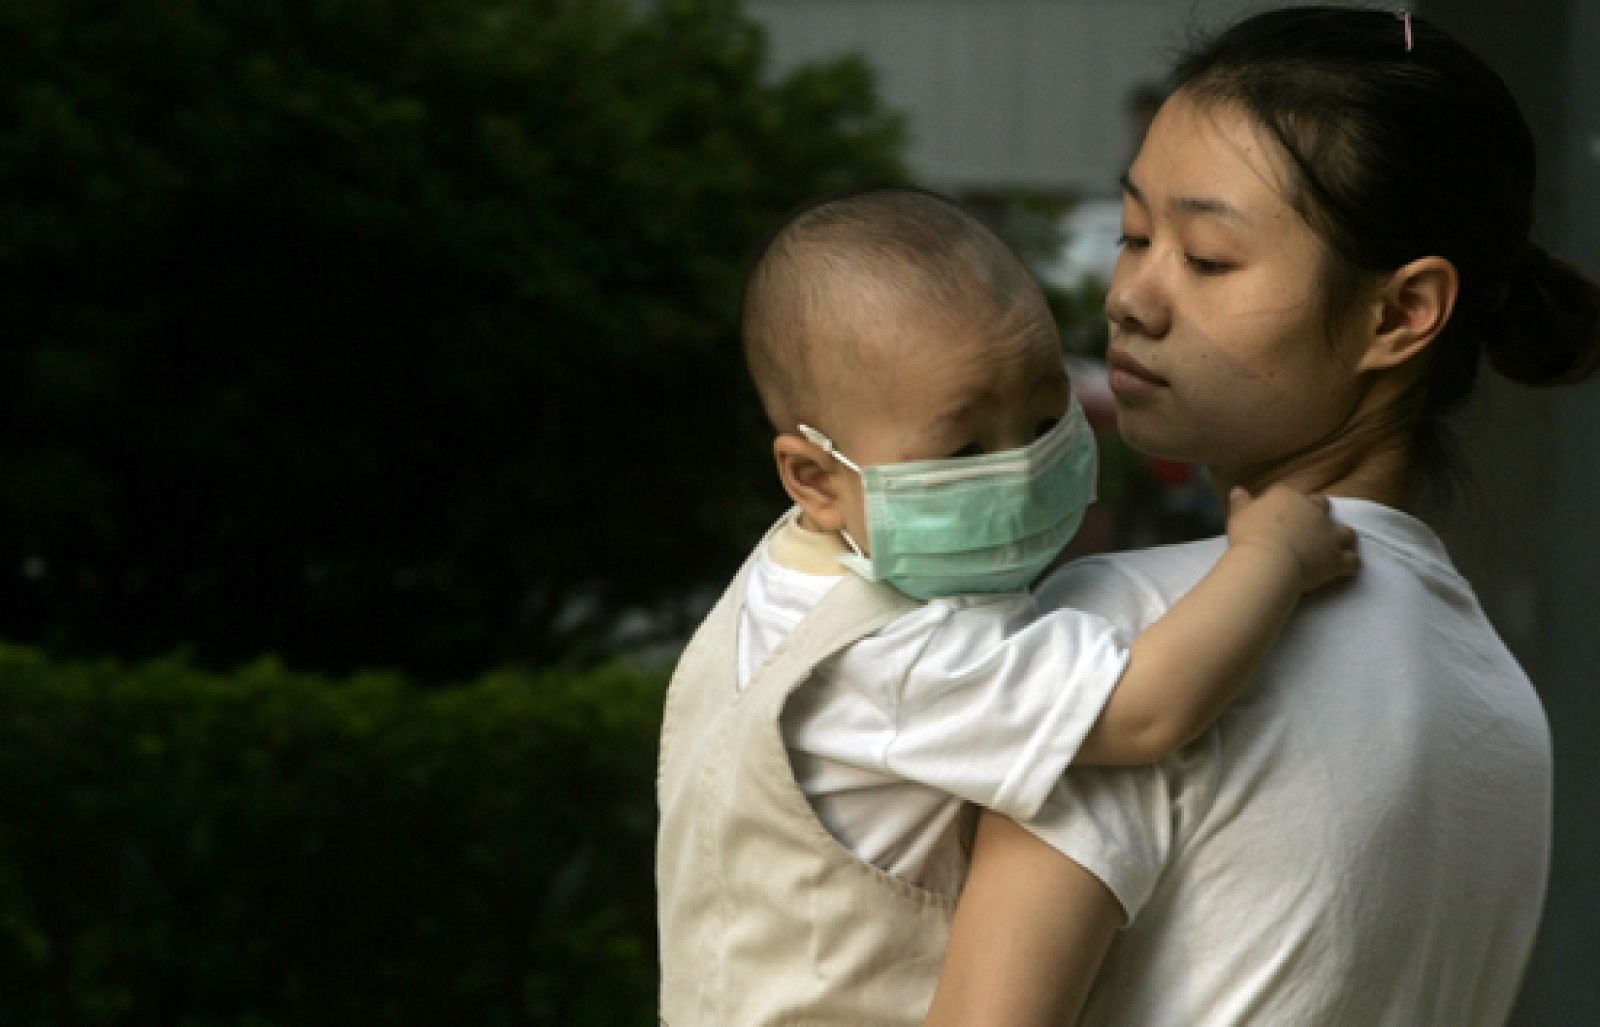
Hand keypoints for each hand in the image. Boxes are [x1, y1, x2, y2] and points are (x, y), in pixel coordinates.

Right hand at [1226, 485, 1359, 592]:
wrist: (1268, 563)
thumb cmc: (1249, 538)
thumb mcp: (1238, 516)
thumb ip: (1241, 502)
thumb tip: (1238, 489)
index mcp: (1287, 497)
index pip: (1291, 494)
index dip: (1288, 504)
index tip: (1281, 515)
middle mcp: (1313, 510)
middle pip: (1323, 505)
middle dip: (1320, 513)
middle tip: (1310, 527)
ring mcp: (1329, 534)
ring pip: (1346, 532)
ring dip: (1342, 538)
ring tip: (1336, 546)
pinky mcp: (1337, 558)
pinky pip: (1352, 560)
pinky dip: (1349, 564)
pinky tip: (1346, 568)